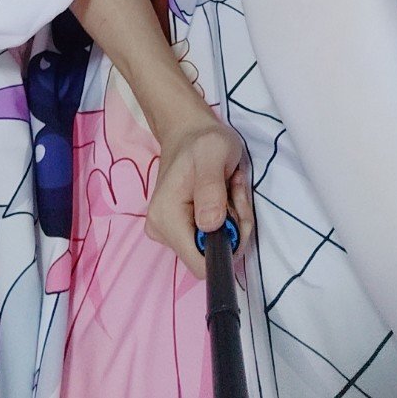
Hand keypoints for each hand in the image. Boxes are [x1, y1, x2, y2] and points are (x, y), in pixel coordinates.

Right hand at [145, 115, 253, 278]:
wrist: (189, 132)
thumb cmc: (202, 141)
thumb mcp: (213, 153)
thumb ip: (211, 188)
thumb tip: (210, 226)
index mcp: (166, 219)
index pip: (201, 265)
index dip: (228, 244)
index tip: (234, 207)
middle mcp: (162, 231)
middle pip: (212, 256)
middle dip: (234, 227)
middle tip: (234, 191)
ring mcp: (169, 232)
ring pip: (216, 247)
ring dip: (233, 219)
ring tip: (229, 186)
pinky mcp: (180, 230)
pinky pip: (214, 238)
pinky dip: (227, 217)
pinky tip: (224, 192)